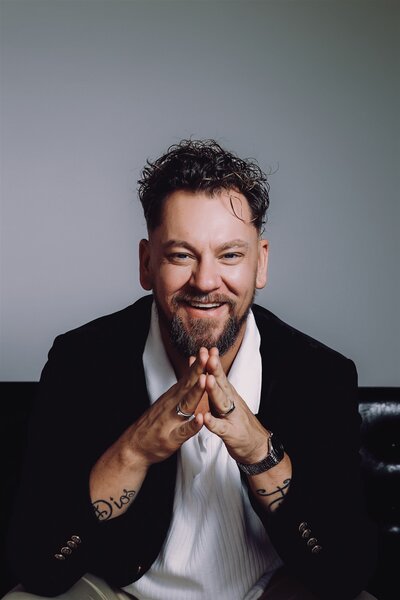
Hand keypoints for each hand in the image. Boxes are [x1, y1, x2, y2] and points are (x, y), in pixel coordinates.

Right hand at [125, 347, 208, 466]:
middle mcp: (172, 405)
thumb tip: (192, 369)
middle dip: (199, 370)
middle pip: (188, 385)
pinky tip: (200, 419)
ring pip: (186, 404)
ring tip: (205, 379)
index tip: (207, 350)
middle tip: (207, 355)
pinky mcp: (171, 438)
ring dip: (196, 392)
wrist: (133, 446)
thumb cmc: (155, 423)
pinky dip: (192, 425)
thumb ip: (181, 388)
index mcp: (174, 396)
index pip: (188, 377)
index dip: (198, 364)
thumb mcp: (168, 401)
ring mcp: (171, 421)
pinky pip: (183, 431)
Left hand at [203, 348, 269, 463]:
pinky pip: (220, 427)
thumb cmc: (238, 422)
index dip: (212, 362)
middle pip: (222, 383)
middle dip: (214, 369)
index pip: (219, 375)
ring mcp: (232, 417)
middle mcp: (231, 402)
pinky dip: (212, 423)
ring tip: (207, 379)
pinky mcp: (231, 433)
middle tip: (208, 355)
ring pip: (222, 402)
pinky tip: (205, 418)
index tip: (205, 349)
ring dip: (214, 391)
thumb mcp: (228, 401)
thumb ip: (218, 387)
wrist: (257, 446)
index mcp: (228, 394)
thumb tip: (208, 368)